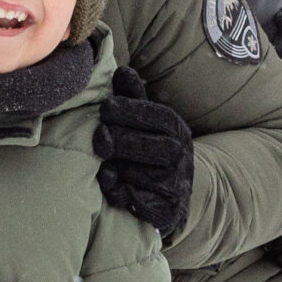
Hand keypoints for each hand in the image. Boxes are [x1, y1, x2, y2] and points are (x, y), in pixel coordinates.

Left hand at [93, 64, 194, 238]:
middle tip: (100, 140)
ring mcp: (177, 184)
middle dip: (119, 141)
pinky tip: (113, 188)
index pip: (154, 114)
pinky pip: (140, 203)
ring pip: (140, 175)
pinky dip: (122, 195)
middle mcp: (181, 155)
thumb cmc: (149, 147)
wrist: (175, 192)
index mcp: (175, 128)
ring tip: (105, 168)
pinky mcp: (169, 211)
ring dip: (117, 170)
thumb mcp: (146, 120)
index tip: (106, 107)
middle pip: (147, 145)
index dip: (128, 110)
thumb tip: (121, 70)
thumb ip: (132, 97)